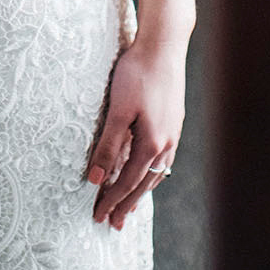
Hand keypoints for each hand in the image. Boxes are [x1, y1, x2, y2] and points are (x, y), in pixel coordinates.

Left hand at [85, 37, 185, 230]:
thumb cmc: (137, 74)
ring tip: (131, 206)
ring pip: (156, 173)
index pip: (126, 183)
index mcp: (151, 144)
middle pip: (144, 184)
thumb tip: (95, 178)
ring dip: (141, 191)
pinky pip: (162, 158)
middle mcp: (166, 144)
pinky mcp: (174, 121)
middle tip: (114, 224)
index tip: (98, 217)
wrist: (164, 46)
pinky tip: (148, 171)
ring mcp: (173, 133)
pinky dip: (152, 172)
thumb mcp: (117, 110)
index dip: (111, 201)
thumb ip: (108, 146)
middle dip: (127, 204)